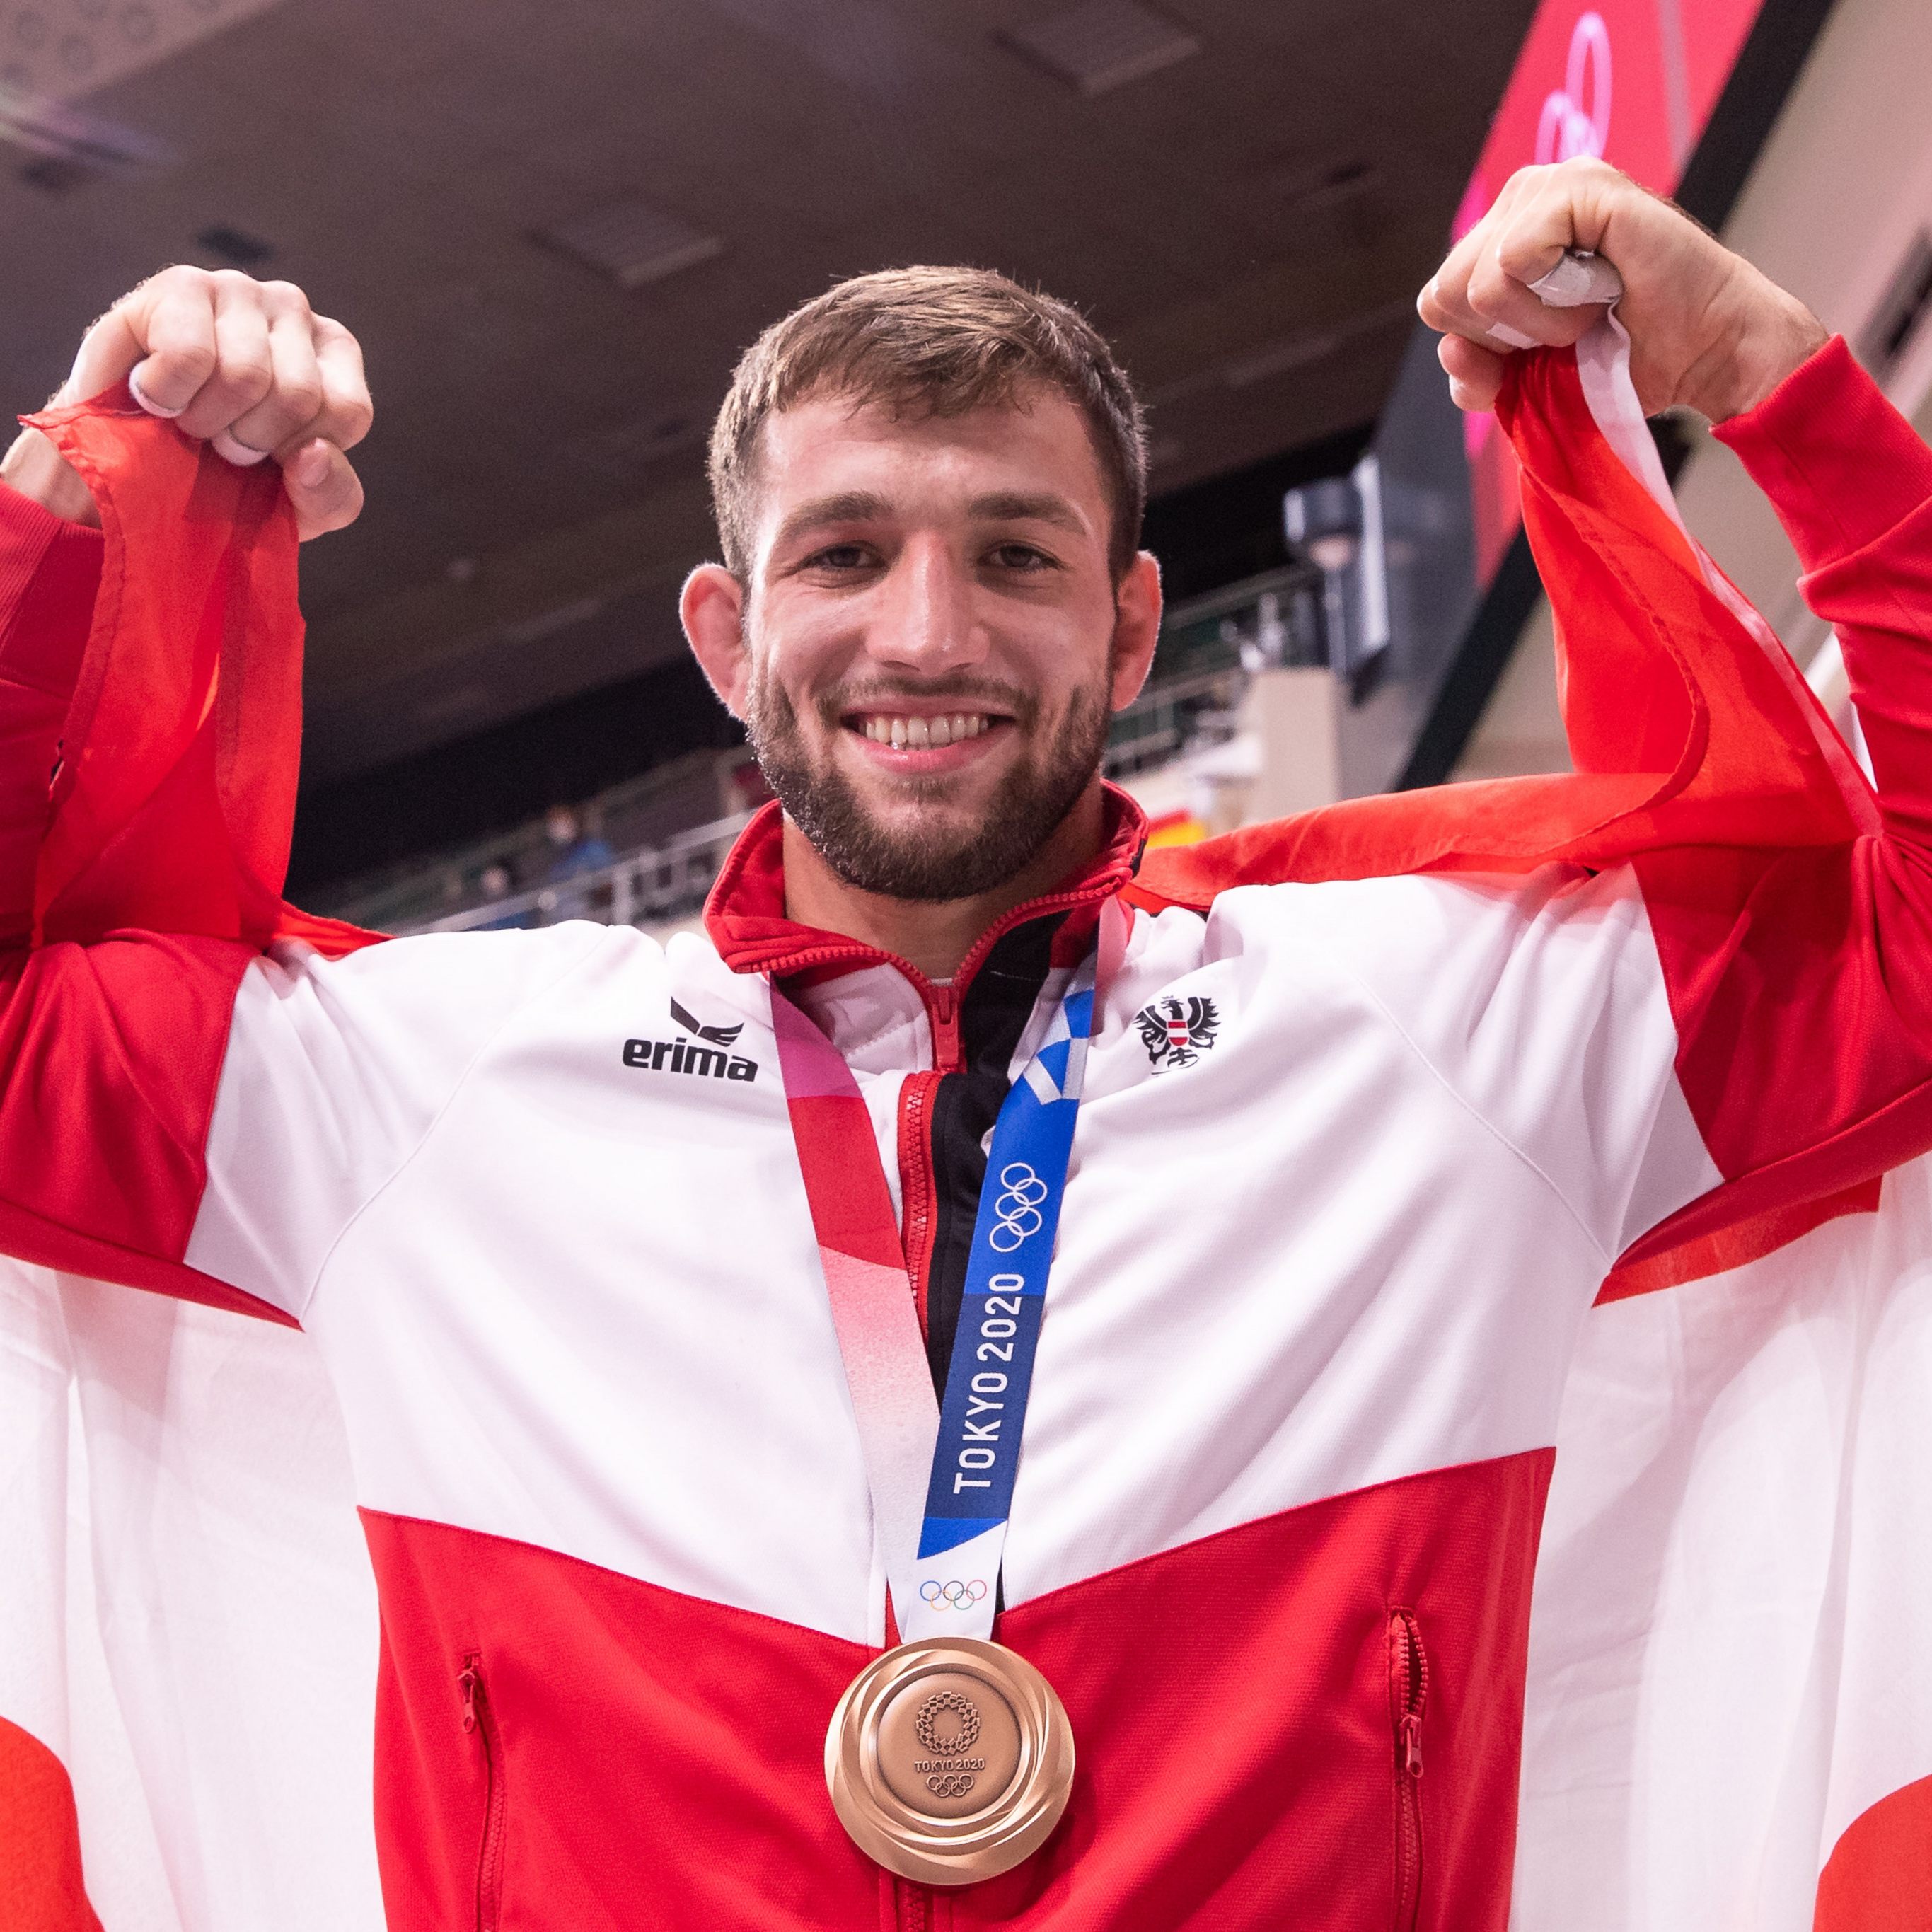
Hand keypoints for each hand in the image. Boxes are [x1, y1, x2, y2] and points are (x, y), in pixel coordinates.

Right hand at [0, 266, 371, 539]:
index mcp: (335, 354)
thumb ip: (329, 495)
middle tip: (216, 438)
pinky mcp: (181, 284)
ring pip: (245, 376)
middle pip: (297, 394)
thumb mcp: (296, 508)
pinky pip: (189, 356)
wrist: (132, 467)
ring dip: (206, 420)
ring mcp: (238, 288)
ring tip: (186, 417)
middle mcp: (294, 309)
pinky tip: (155, 393)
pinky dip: (167, 393)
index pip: (347, 410)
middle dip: (249, 439)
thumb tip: (315, 455)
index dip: (297, 451)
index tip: (265, 455)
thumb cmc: (226, 477)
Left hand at [1417, 157, 1827, 420]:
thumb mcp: (1527, 381)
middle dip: (1506, 336)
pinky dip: (1556, 301)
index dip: (1482, 348)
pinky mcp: (1580, 186)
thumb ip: (1477, 372)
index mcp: (1499, 239)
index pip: (1439, 303)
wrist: (1701, 353)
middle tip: (1573, 328)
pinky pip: (1512, 260)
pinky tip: (1603, 289)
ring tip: (1591, 309)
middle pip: (1446, 293)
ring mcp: (1549, 186)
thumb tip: (1451, 350)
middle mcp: (1519, 202)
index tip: (1542, 350)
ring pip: (1477, 281)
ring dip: (1537, 322)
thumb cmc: (1622, 360)